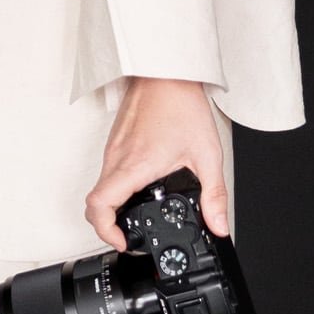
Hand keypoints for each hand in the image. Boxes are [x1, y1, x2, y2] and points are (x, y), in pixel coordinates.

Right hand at [85, 76, 228, 247]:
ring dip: (113, 206)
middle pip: (95, 202)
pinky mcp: (115, 142)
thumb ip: (214, 195)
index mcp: (135, 165)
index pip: (99, 206)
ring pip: (100, 187)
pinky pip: (107, 172)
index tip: (122, 241)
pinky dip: (117, 187)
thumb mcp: (207, 155)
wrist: (166, 72)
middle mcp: (117, 158)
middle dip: (109, 225)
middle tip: (131, 234)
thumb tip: (218, 224)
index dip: (105, 231)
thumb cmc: (181, 105)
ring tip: (138, 213)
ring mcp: (112, 149)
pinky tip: (141, 185)